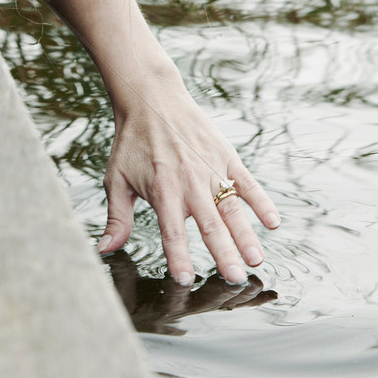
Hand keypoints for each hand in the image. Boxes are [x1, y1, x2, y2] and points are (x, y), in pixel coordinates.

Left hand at [96, 78, 279, 285]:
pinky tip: (273, 222)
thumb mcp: (116, 178)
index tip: (185, 280)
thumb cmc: (132, 141)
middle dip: (222, 253)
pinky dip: (261, 201)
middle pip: (209, 224)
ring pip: (232, 208)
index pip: (171, 231)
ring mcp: (211, 169)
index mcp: (162, 190)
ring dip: (245, 234)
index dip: (178, 256)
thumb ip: (117, 217)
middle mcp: (189, 182)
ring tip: (255, 259)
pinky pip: (247, 182)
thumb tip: (105, 249)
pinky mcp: (226, 156)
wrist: (151, 98)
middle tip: (234, 278)